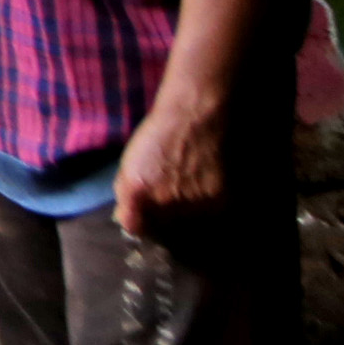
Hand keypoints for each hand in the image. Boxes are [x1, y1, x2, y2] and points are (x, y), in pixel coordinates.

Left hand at [114, 80, 231, 245]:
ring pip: (187, 224)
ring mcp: (192, 202)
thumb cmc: (157, 134)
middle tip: (170, 197)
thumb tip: (125, 218)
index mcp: (137, 191)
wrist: (196, 115)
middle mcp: (163, 202)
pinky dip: (206, 206)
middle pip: (162, 229)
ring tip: (187, 187)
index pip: (135, 228)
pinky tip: (202, 185)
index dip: (140, 222)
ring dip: (186, 213)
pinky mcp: (218, 200)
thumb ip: (125, 193)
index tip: (145, 216)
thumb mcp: (129, 163)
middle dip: (163, 219)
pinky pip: (209, 215)